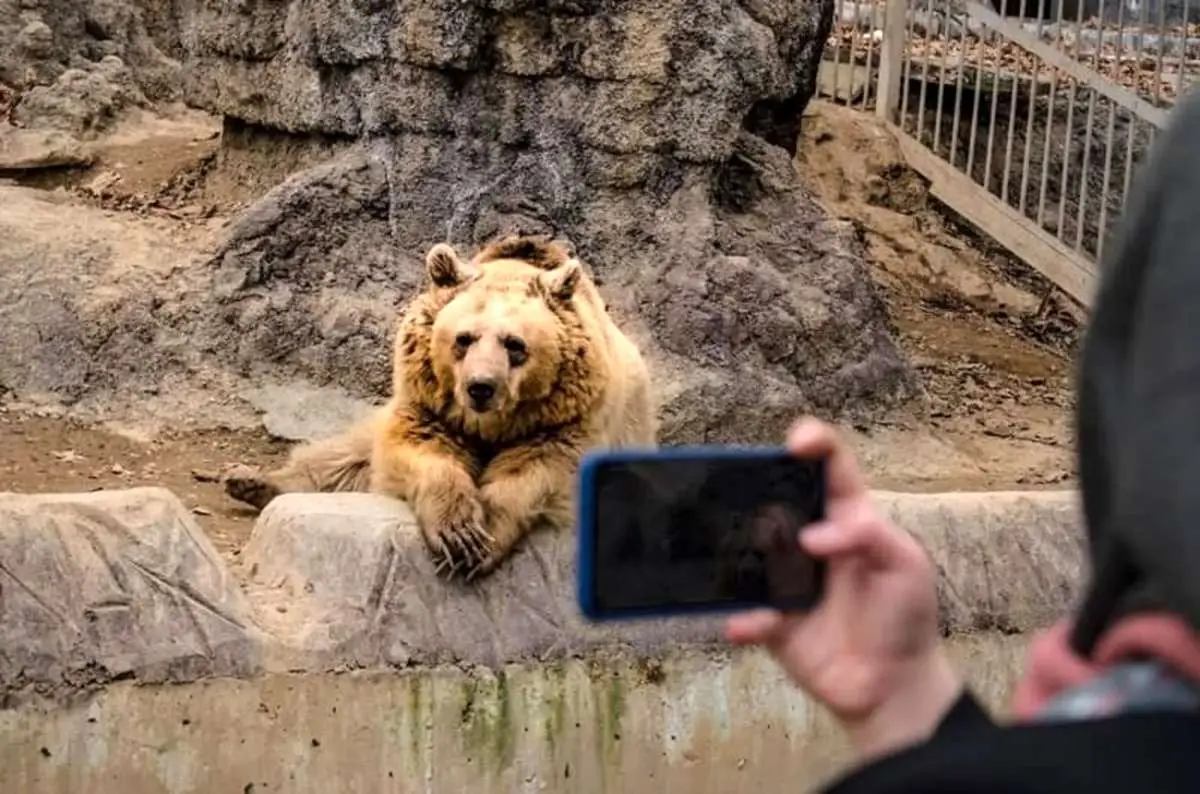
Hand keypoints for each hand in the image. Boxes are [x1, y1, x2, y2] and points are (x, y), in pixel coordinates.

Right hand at [725, 418, 961, 760]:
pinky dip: (742, 619)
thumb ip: (870, 535)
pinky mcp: (773, 622)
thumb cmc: (906, 616)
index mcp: (848, 518)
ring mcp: (787, 579)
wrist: (894, 686)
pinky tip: (744, 624)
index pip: (830, 467)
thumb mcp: (906, 565)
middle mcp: (810, 541)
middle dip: (761, 490)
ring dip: (743, 550)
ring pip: (750, 550)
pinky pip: (746, 614)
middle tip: (758, 502)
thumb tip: (810, 538)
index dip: (813, 443)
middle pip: (777, 499)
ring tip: (748, 559)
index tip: (797, 443)